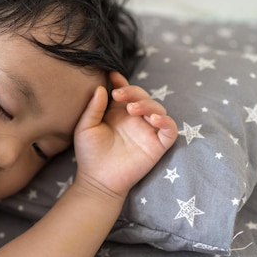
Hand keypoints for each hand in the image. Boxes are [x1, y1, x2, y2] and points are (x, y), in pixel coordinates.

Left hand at [73, 72, 177, 198]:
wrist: (97, 181)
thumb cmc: (89, 154)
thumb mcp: (85, 128)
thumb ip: (93, 108)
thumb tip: (102, 87)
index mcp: (118, 112)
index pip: (125, 92)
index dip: (122, 82)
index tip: (113, 76)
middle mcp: (135, 119)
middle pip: (143, 96)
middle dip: (133, 92)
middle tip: (119, 96)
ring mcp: (147, 131)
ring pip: (158, 109)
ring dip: (148, 104)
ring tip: (133, 109)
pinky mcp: (157, 145)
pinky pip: (170, 130)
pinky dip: (167, 122)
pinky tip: (154, 119)